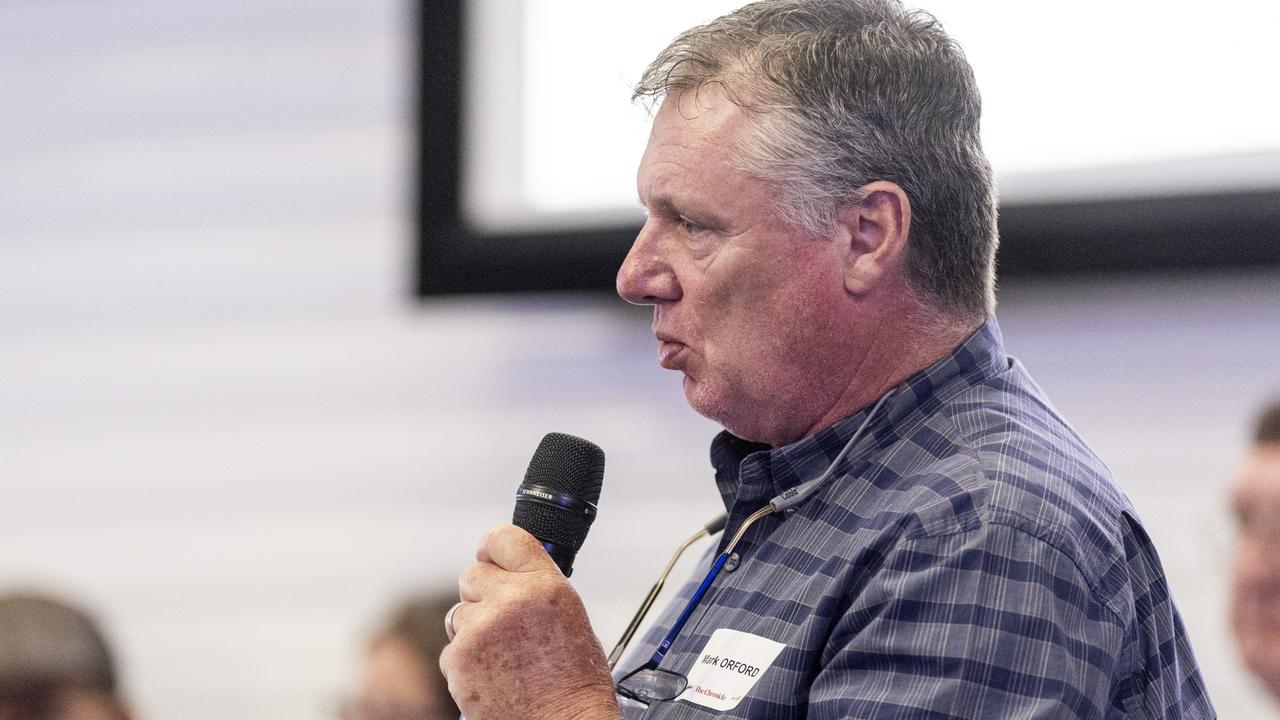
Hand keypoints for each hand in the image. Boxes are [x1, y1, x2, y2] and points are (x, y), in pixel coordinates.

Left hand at [439, 524, 620, 719]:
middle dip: (482, 594)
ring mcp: (481, 628)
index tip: (489, 555)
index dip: (492, 548)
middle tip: (502, 620)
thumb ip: (537, 588)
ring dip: (474, 630)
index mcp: (545, 585)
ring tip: (505, 656)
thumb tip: (510, 574)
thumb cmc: (574, 681)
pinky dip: (466, 662)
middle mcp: (511, 600)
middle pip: (472, 574)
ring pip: (459, 613)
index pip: (503, 538)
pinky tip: (493, 674)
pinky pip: (452, 649)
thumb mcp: (570, 616)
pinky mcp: (459, 658)